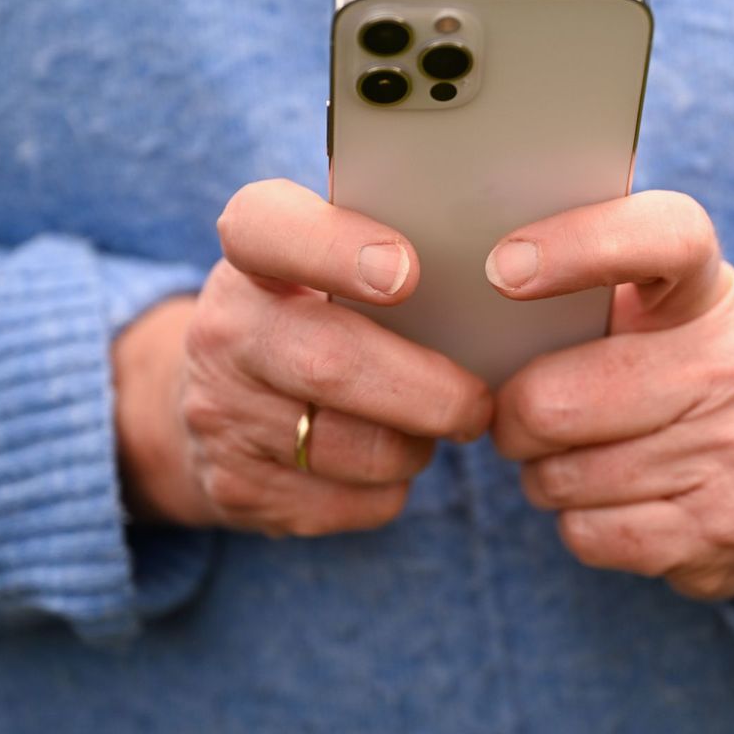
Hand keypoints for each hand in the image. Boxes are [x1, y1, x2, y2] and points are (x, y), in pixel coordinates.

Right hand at [113, 179, 491, 535]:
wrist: (220, 401)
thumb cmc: (321, 314)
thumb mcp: (333, 262)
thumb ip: (394, 242)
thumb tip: (512, 251)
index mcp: (251, 253)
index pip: (267, 229)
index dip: (334, 248)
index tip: (406, 273)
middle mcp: (223, 330)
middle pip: (332, 364)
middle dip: (427, 391)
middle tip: (477, 403)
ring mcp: (220, 416)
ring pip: (353, 449)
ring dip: (415, 446)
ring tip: (429, 426)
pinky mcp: (236, 490)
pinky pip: (350, 504)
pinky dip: (389, 490)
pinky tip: (383, 463)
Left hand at [486, 191, 733, 598]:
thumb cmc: (655, 381)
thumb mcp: (643, 319)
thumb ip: (574, 293)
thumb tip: (466, 290)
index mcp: (704, 290)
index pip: (666, 236)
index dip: (583, 244)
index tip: (503, 269)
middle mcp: (733, 360)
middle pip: (556, 400)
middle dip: (514, 418)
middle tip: (526, 416)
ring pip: (563, 476)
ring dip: (544, 475)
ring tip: (582, 457)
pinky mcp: (725, 525)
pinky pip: (589, 532)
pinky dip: (577, 524)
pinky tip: (610, 503)